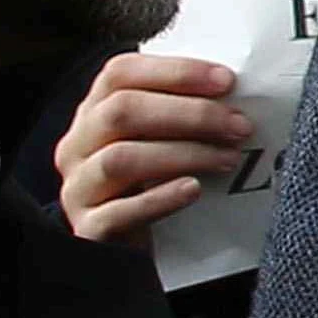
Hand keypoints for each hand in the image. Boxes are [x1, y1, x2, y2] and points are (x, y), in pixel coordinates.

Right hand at [56, 51, 251, 244]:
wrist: (132, 245)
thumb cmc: (152, 184)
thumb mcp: (158, 142)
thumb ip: (180, 116)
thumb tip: (237, 98)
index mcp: (93, 112)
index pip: (120, 73)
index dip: (175, 72)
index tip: (226, 81)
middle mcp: (77, 145)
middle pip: (122, 112)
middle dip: (190, 114)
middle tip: (239, 126)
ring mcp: (78, 188)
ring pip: (120, 159)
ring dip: (183, 154)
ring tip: (228, 159)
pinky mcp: (90, 228)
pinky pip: (119, 212)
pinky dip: (160, 198)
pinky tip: (193, 189)